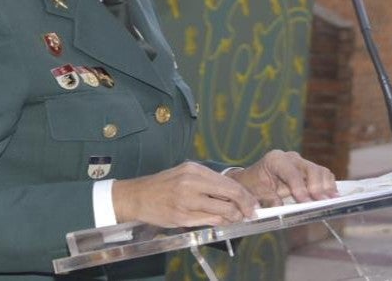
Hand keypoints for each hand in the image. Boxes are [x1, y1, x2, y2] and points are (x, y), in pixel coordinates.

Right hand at [110, 161, 258, 227]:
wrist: (138, 196)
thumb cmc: (164, 185)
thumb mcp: (185, 174)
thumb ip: (208, 182)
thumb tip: (232, 193)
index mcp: (194, 170)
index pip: (229, 183)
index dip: (245, 194)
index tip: (252, 201)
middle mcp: (191, 183)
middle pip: (230, 195)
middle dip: (245, 206)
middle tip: (251, 212)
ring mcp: (187, 202)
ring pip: (222, 211)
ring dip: (233, 216)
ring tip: (236, 218)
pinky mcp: (182, 217)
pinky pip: (208, 221)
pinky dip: (219, 222)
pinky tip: (221, 220)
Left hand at [226, 150, 337, 206]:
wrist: (252, 180)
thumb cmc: (253, 185)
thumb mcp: (255, 192)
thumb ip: (267, 198)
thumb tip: (280, 206)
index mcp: (275, 160)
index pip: (292, 172)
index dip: (300, 187)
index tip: (306, 202)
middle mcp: (291, 158)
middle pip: (311, 169)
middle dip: (317, 187)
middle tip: (322, 202)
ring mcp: (301, 163)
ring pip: (320, 171)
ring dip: (326, 187)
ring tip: (331, 201)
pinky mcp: (309, 171)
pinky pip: (323, 176)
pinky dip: (328, 186)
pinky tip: (331, 198)